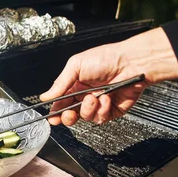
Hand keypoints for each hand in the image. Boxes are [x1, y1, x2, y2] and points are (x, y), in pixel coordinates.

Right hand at [39, 28, 177, 125]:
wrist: (132, 63)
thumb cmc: (106, 58)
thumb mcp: (76, 66)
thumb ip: (60, 83)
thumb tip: (45, 96)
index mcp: (75, 85)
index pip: (61, 102)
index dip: (55, 111)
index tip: (52, 117)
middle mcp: (85, 96)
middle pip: (71, 114)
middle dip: (68, 117)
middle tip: (69, 113)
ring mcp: (98, 104)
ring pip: (85, 118)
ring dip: (88, 109)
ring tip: (94, 97)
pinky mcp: (111, 111)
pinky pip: (100, 118)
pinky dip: (102, 110)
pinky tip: (106, 98)